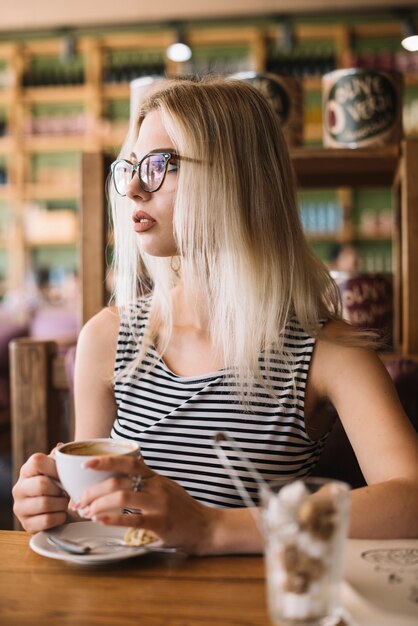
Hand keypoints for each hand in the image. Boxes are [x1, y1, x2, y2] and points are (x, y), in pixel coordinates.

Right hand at [12, 449, 69, 531]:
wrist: (56, 511)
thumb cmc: (58, 486)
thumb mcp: (58, 470)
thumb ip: (60, 458)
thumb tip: (60, 447)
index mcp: (26, 470)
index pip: (37, 461)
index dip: (55, 467)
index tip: (66, 474)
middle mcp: (19, 488)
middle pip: (42, 484)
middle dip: (60, 489)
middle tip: (67, 491)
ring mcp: (20, 507)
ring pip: (46, 503)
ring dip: (62, 504)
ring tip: (64, 502)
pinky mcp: (26, 524)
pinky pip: (47, 520)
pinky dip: (59, 517)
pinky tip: (60, 513)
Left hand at [75, 455, 217, 554]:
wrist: (205, 527)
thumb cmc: (181, 509)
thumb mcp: (164, 488)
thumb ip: (145, 482)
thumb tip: (117, 478)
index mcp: (155, 477)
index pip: (128, 461)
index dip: (105, 460)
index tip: (86, 463)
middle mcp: (156, 486)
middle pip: (118, 482)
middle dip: (93, 491)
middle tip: (79, 501)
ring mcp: (159, 504)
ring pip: (122, 498)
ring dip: (98, 505)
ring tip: (86, 513)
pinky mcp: (161, 523)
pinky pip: (133, 519)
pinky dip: (113, 519)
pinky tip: (100, 520)